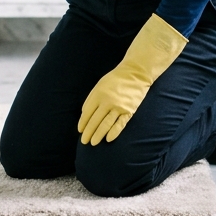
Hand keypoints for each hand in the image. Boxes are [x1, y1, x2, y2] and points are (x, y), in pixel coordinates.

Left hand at [78, 13, 186, 144]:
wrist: (136, 73)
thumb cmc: (115, 78)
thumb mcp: (100, 85)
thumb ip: (92, 98)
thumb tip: (85, 114)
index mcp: (98, 93)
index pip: (87, 112)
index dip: (83, 123)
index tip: (80, 131)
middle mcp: (107, 101)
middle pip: (95, 120)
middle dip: (88, 132)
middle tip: (84, 141)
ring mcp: (119, 107)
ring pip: (106, 125)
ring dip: (98, 135)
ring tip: (93, 142)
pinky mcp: (129, 111)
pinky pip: (120, 124)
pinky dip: (114, 132)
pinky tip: (108, 139)